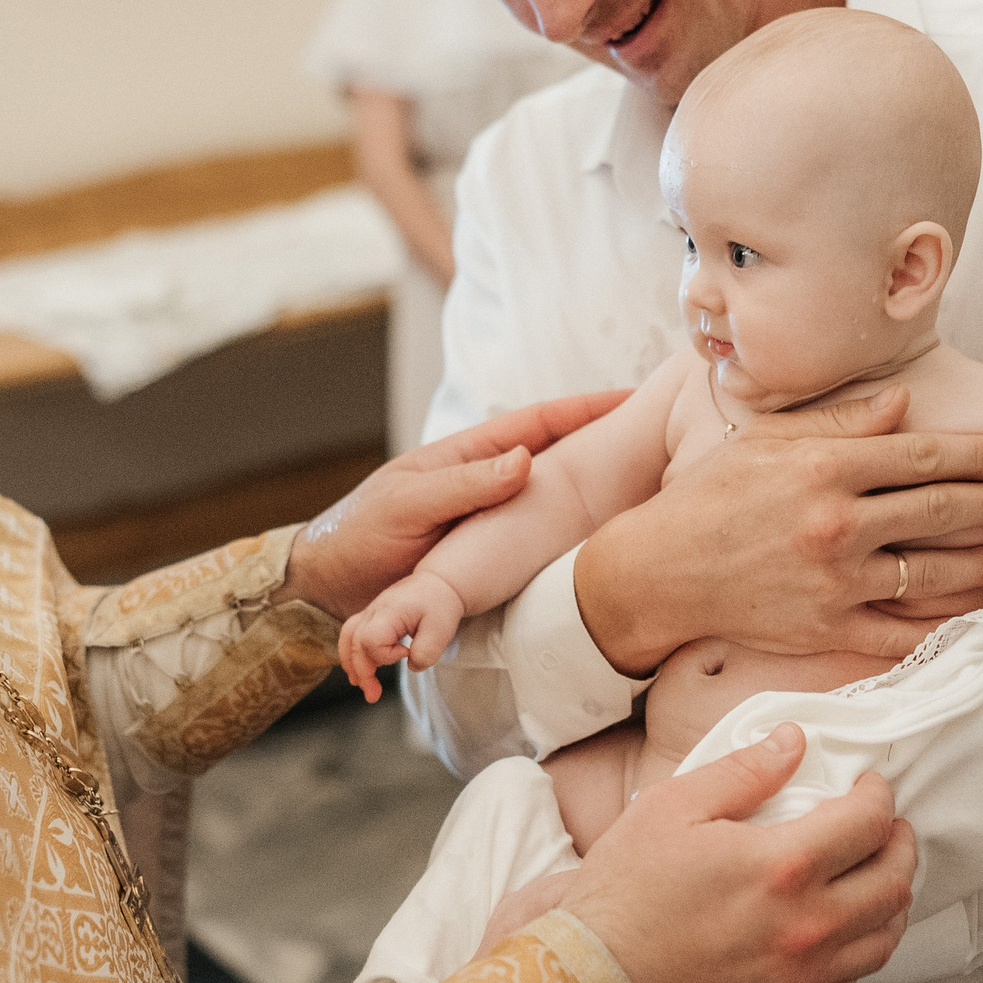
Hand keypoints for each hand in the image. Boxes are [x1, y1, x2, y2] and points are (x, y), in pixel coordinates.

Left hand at [281, 392, 628, 619]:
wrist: (325, 585)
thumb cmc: (358, 535)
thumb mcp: (410, 505)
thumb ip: (466, 486)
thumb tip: (528, 460)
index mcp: (468, 456)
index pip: (539, 422)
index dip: (586, 408)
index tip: (633, 397)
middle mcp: (484, 482)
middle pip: (558, 454)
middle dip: (604, 440)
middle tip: (657, 436)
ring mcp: (487, 517)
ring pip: (552, 498)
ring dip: (592, 489)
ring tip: (645, 486)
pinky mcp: (483, 554)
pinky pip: (534, 539)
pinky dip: (565, 533)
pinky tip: (596, 542)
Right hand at [337, 574, 465, 700]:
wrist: (439, 583)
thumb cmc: (439, 604)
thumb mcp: (442, 631)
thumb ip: (426, 653)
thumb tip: (411, 666)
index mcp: (390, 612)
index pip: (371, 639)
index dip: (385, 655)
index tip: (405, 654)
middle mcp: (375, 610)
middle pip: (355, 643)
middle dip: (362, 672)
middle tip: (373, 695)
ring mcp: (370, 612)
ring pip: (347, 637)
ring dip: (351, 663)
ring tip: (360, 684)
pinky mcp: (372, 616)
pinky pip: (351, 634)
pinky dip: (352, 653)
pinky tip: (359, 669)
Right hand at [550, 723, 915, 982]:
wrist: (596, 978)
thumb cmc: (626, 892)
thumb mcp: (672, 807)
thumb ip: (743, 771)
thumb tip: (791, 743)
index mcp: (782, 866)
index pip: (867, 824)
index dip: (878, 796)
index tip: (870, 787)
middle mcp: (807, 925)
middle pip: (893, 883)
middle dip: (899, 844)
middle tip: (885, 827)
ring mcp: (804, 975)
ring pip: (885, 937)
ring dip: (891, 899)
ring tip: (875, 876)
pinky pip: (853, 980)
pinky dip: (860, 948)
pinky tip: (841, 929)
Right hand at [573, 386, 982, 674]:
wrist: (659, 571)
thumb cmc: (710, 497)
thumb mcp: (767, 440)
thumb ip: (840, 422)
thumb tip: (904, 404)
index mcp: (824, 466)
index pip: (926, 454)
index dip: (982, 455)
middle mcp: (836, 522)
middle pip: (943, 508)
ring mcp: (835, 580)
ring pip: (934, 571)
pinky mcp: (828, 628)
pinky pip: (904, 632)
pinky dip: (945, 625)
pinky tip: (972, 613)